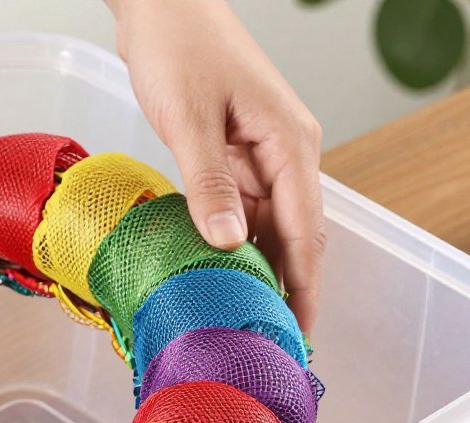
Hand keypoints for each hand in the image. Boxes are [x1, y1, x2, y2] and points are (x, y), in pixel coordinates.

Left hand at [109, 0, 325, 333]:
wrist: (164, 5)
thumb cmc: (180, 48)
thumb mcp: (191, 120)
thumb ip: (210, 183)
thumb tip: (230, 243)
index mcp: (290, 145)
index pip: (305, 232)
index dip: (303, 287)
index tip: (298, 333)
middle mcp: (285, 154)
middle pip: (294, 236)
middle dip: (287, 288)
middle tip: (269, 341)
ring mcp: (261, 155)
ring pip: (268, 227)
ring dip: (258, 270)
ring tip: (242, 319)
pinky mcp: (235, 154)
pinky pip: (242, 209)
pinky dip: (233, 242)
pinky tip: (218, 272)